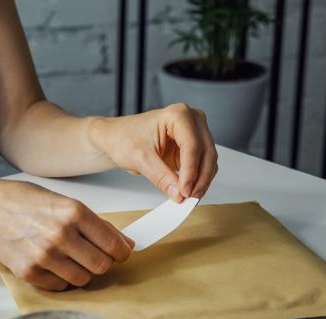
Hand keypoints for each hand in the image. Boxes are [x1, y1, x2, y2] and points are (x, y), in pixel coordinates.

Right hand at [0, 177, 133, 289]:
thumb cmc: (22, 201)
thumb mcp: (63, 202)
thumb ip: (95, 224)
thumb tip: (124, 244)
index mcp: (73, 212)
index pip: (114, 245)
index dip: (121, 252)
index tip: (118, 253)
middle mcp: (61, 235)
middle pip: (102, 266)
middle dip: (101, 262)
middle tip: (91, 255)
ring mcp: (44, 256)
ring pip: (82, 279)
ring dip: (80, 272)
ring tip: (68, 258)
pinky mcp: (29, 272)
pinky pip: (60, 286)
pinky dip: (60, 279)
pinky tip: (51, 263)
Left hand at [90, 103, 218, 201]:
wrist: (117, 138)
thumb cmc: (124, 138)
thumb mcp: (140, 159)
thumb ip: (161, 177)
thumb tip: (179, 193)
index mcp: (178, 114)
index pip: (192, 145)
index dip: (191, 171)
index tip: (185, 191)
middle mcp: (191, 120)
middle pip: (206, 152)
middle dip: (200, 178)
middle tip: (190, 197)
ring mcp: (195, 132)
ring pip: (208, 159)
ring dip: (202, 180)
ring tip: (189, 197)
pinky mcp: (193, 146)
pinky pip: (203, 164)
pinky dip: (198, 179)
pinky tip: (189, 190)